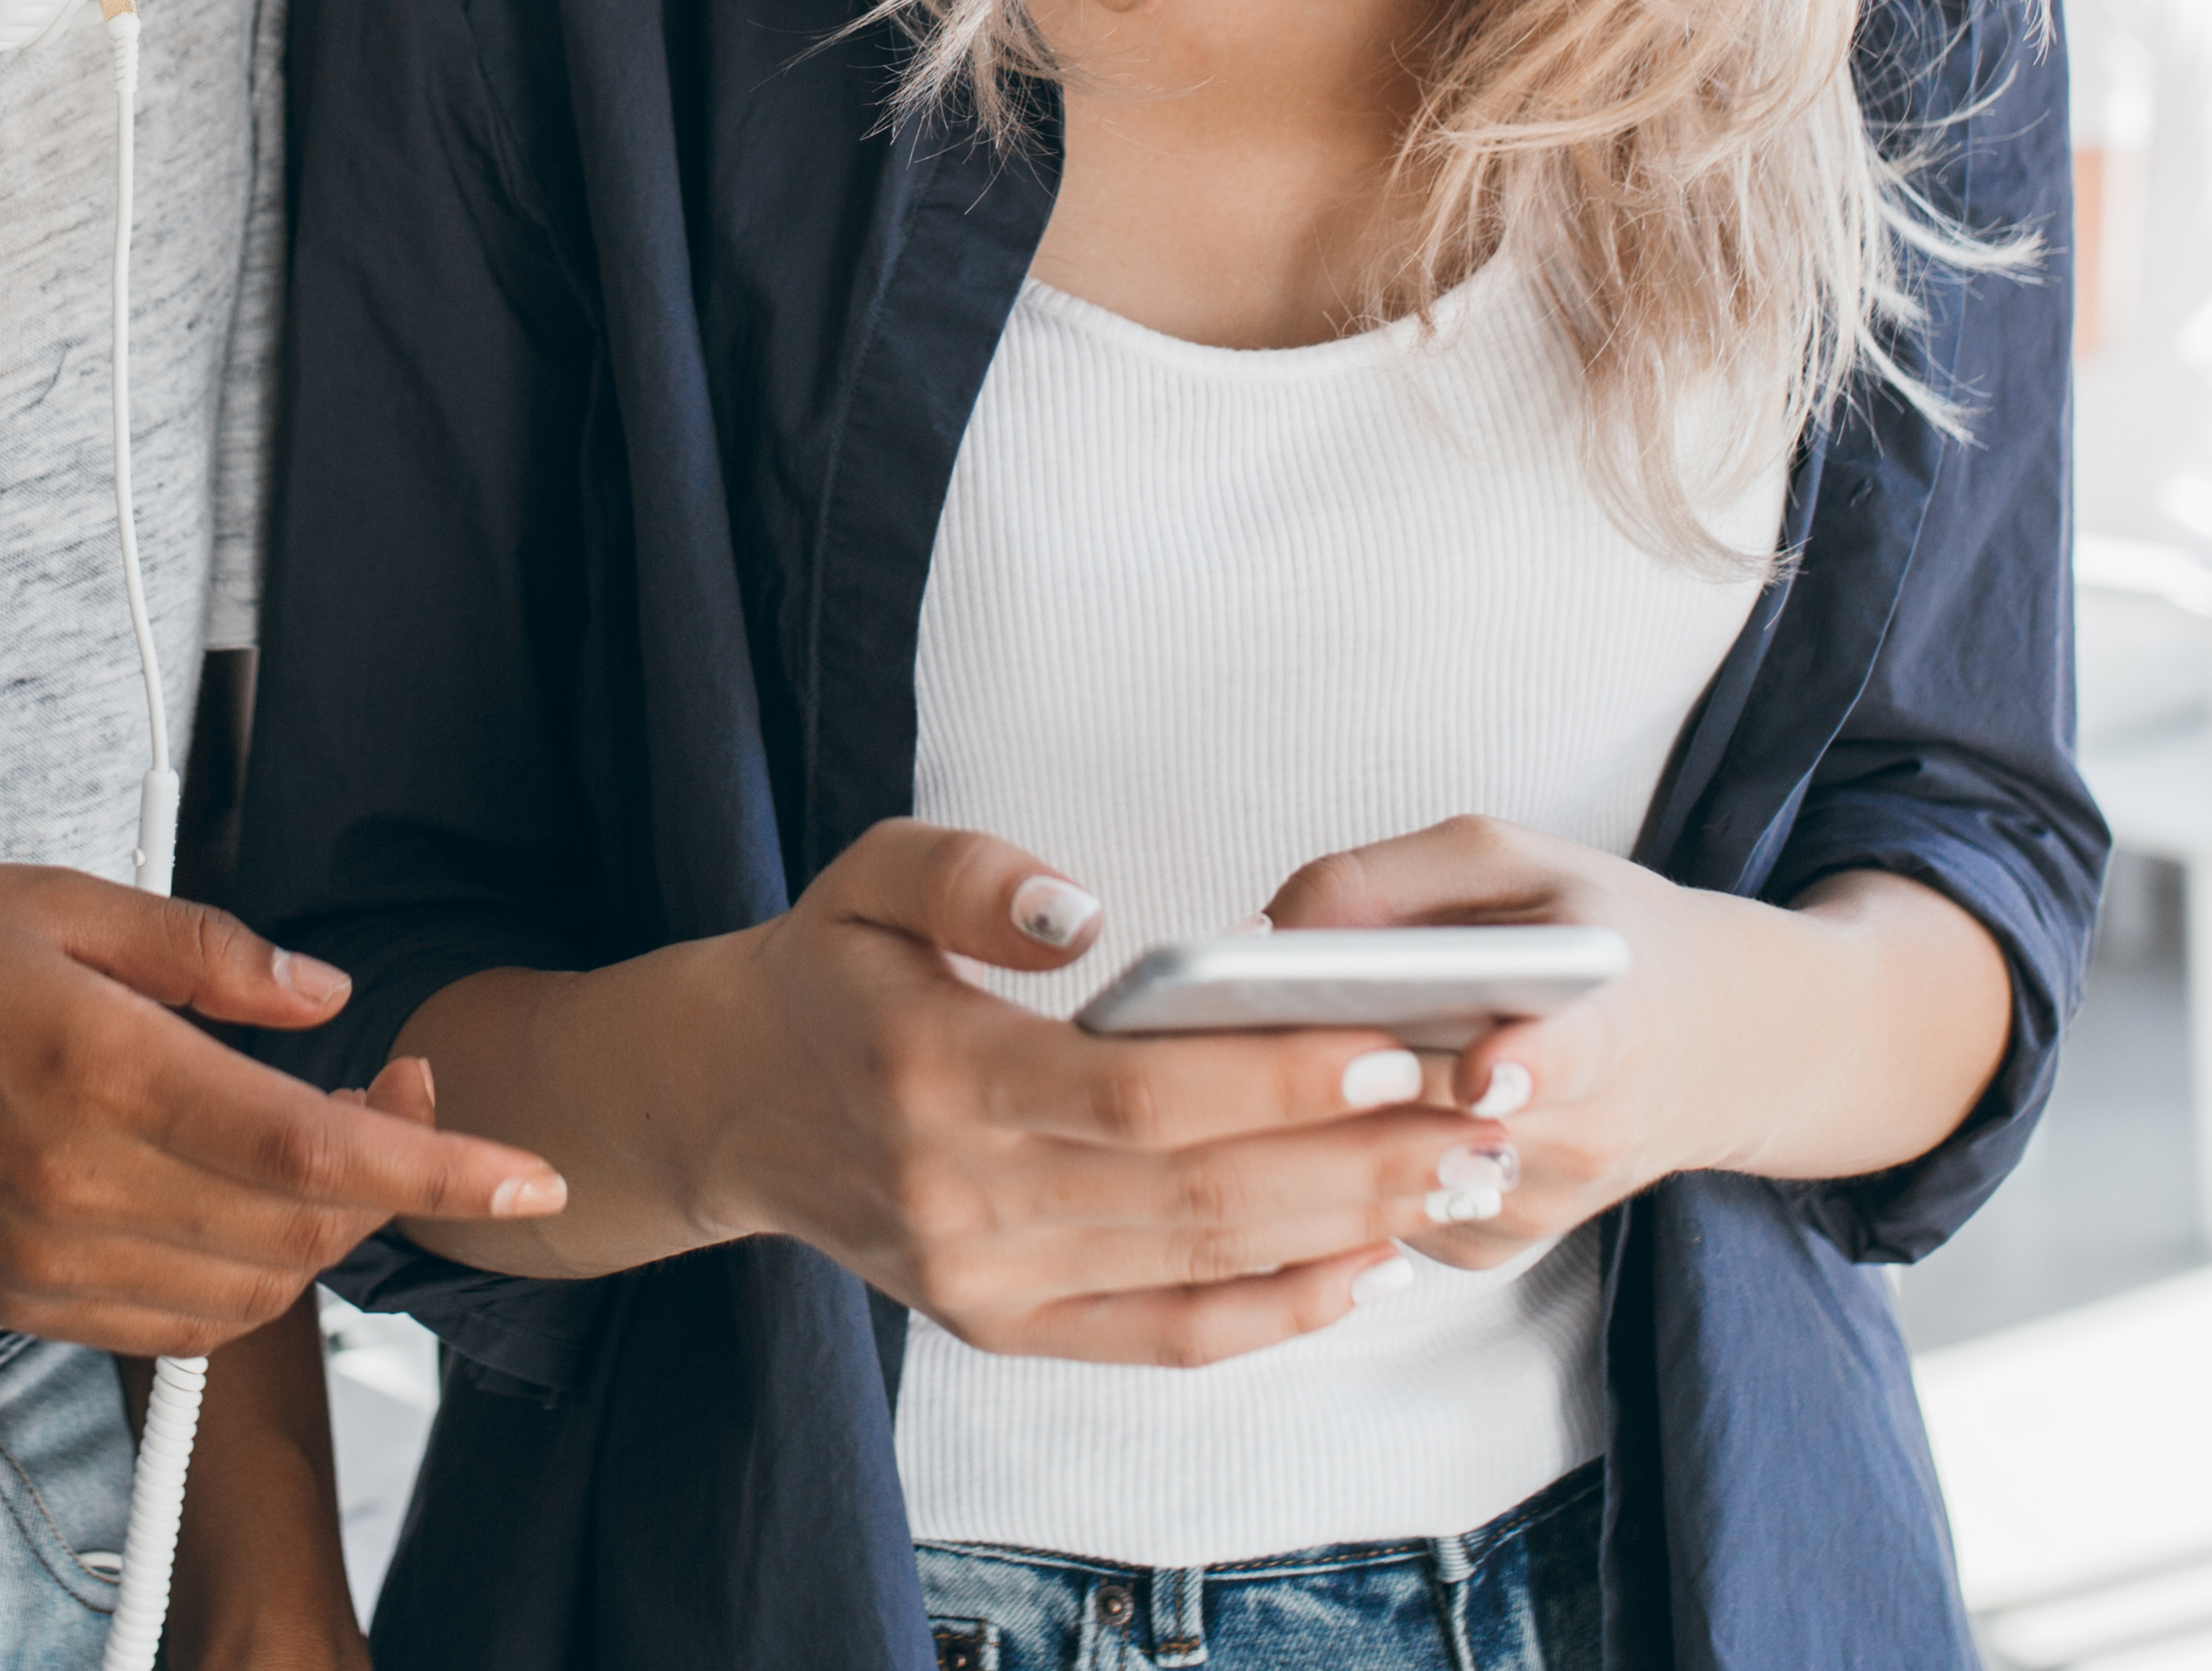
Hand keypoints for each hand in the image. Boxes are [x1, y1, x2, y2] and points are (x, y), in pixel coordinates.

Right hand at [0, 861, 564, 1355]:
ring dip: (317, 1234)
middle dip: (391, 1179)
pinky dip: (239, 1278)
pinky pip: (169, 1321)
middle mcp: (76, 1184)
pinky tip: (238, 1201)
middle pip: (299, 1233)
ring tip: (318, 1136)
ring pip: (246, 1292)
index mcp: (98, 1067)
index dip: (439, 1167)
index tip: (529, 1171)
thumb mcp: (57, 897)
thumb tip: (327, 999)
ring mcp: (40, 1258)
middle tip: (400, 1086)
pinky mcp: (10, 1295)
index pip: (314, 1150)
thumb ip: (209, 954)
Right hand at [687, 821, 1516, 1364]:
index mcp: (933, 1074)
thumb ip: (971, 876)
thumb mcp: (866, 871)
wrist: (732, 1103)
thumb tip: (1081, 921)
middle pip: (1198, 1194)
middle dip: (1356, 1159)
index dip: (1273, 1079)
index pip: (1139, 1095)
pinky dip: (1273, 1316)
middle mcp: (962, 1200)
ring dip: (1345, 1231)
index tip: (1390, 1046)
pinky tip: (1364, 1272)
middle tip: (1479, 1119)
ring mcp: (987, 1283)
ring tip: (1457, 1178)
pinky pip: (1163, 1340)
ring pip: (1199, 1269)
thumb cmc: (829, 971)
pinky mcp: (1005, 1328)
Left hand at [1260, 818, 1696, 1269]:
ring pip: (1391, 1174)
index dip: (1530, 1066)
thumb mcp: (1507, 862)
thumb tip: (1261, 936)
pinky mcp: (1490, 1248)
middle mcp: (1590, 1131)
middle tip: (1249, 1017)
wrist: (1698, 1040)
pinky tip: (1335, 1101)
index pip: (1577, 1056)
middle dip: (1343, 1071)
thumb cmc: (1585, 930)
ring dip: (1321, 1118)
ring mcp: (1539, 1203)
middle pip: (1441, 1118)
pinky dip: (1339, 1159)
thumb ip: (1390, 879)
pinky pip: (1381, 1212)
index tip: (1484, 1070)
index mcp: (1615, 1017)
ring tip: (1280, 1047)